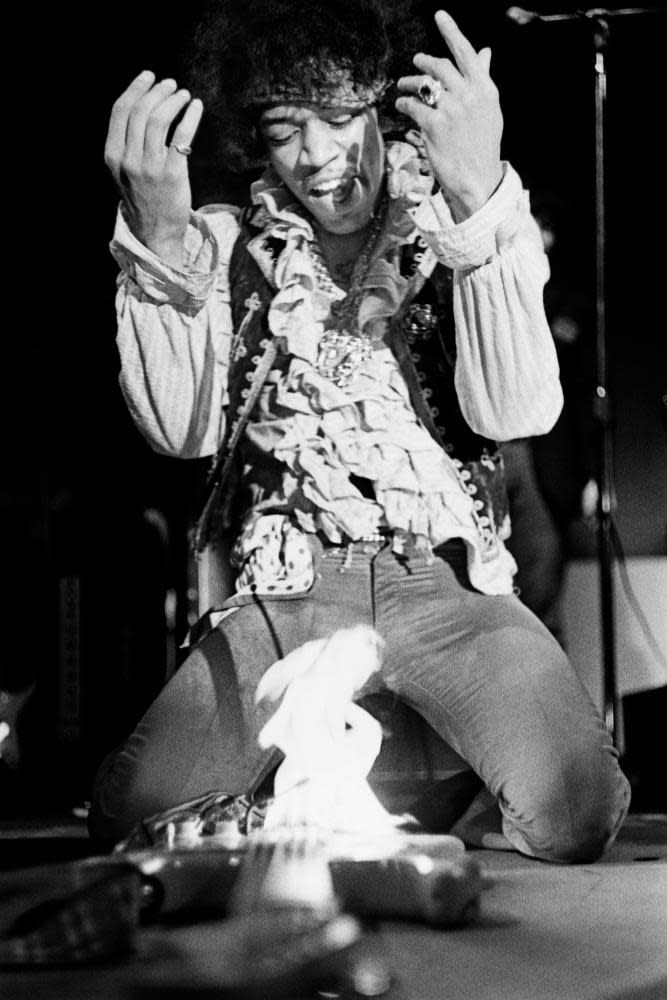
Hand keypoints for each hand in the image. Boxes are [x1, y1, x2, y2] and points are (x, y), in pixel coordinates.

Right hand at [104, 70, 203, 265]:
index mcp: (113, 156)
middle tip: (171, 84)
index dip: (135, 88)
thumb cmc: (143, 198)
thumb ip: (127, 142)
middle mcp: (128, 160)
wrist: (156, 232)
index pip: (120, 111)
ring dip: (174, 101)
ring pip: (159, 120)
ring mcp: (150, 168)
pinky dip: (190, 117)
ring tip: (184, 95)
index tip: (149, 76)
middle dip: (157, 91)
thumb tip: (144, 105)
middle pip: (140, 112)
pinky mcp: (172, 175)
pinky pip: (181, 136)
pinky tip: (196, 108)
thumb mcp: (124, 171)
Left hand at [396, 10, 502, 220]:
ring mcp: (451, 109)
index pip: (466, 53)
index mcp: (485, 88)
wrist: (477, 178)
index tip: (439, 15)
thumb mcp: (489, 109)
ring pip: (424, 84)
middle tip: (415, 62)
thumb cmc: (483, 144)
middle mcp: (469, 95)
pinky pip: (414, 105)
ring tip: (403, 86)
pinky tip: (403, 106)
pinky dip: (405, 103)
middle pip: (440, 66)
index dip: (451, 31)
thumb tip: (485, 51)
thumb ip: (483, 78)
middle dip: (424, 62)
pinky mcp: (434, 125)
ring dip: (410, 82)